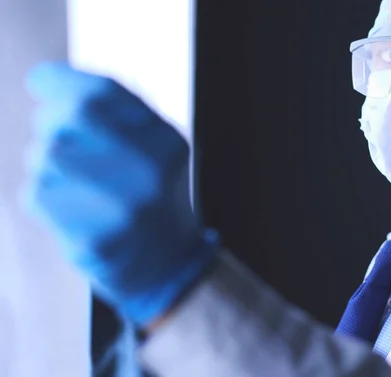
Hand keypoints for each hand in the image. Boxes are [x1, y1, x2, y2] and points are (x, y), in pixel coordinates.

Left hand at [23, 62, 218, 325]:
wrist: (169, 263)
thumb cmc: (152, 194)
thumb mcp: (156, 147)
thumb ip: (119, 113)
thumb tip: (47, 81)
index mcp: (167, 142)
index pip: (103, 93)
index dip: (60, 81)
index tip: (38, 82)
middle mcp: (151, 171)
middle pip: (71, 117)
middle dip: (49, 119)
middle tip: (52, 133)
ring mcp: (125, 208)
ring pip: (45, 156)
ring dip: (43, 162)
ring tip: (68, 180)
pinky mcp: (96, 240)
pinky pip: (37, 195)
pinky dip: (42, 195)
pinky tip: (69, 207)